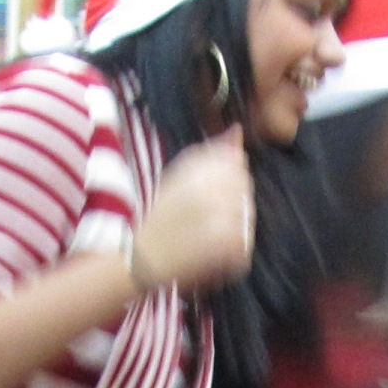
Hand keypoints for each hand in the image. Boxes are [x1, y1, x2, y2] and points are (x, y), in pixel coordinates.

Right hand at [128, 131, 251, 294]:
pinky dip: (231, 254)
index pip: (238, 165)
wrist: (140, 257)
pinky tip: (207, 253)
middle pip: (245, 190)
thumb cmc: (159, 216)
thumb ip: (212, 153)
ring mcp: (224, 219)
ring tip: (203, 236)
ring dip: (233, 228)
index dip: (226, 181)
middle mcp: (214, 191)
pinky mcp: (229, 246)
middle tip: (203, 219)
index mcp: (199, 171)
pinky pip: (244, 246)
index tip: (207, 197)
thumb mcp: (179, 174)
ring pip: (248, 218)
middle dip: (232, 202)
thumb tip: (238, 130)